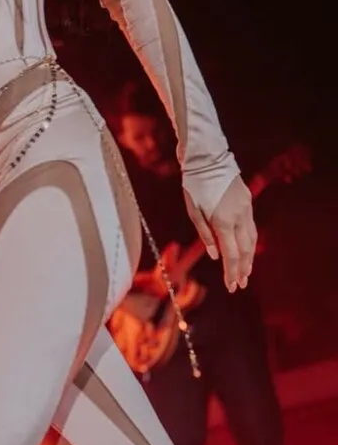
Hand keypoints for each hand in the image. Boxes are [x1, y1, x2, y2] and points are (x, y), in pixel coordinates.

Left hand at [184, 175, 255, 292]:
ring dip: (249, 257)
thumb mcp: (193, 209)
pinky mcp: (248, 201)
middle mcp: (239, 216)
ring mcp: (246, 208)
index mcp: (223, 220)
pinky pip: (251, 226)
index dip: (231, 272)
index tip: (231, 287)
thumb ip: (205, 234)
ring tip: (245, 271)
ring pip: (252, 239)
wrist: (207, 157)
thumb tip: (215, 256)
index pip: (231, 254)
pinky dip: (249, 241)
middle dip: (242, 269)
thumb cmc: (193, 183)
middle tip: (240, 284)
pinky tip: (246, 249)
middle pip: (245, 250)